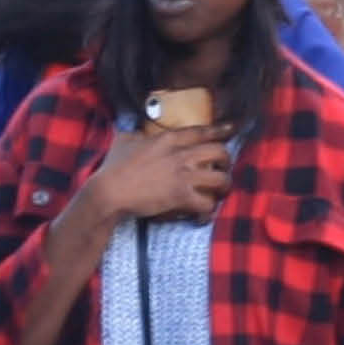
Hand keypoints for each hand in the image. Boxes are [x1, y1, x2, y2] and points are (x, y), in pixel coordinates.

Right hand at [85, 121, 230, 223]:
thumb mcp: (125, 140)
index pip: (201, 131)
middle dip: (226, 162)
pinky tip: (202, 215)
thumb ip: (138, 135)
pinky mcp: (182, 197)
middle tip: (221, 169)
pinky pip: (208, 204)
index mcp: (167, 139)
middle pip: (220, 152)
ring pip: (221, 179)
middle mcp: (181, 155)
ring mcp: (183, 176)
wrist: (110, 191)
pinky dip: (208, 212)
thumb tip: (139, 134)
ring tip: (218, 194)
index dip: (220, 130)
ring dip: (223, 188)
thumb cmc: (114, 166)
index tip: (232, 128)